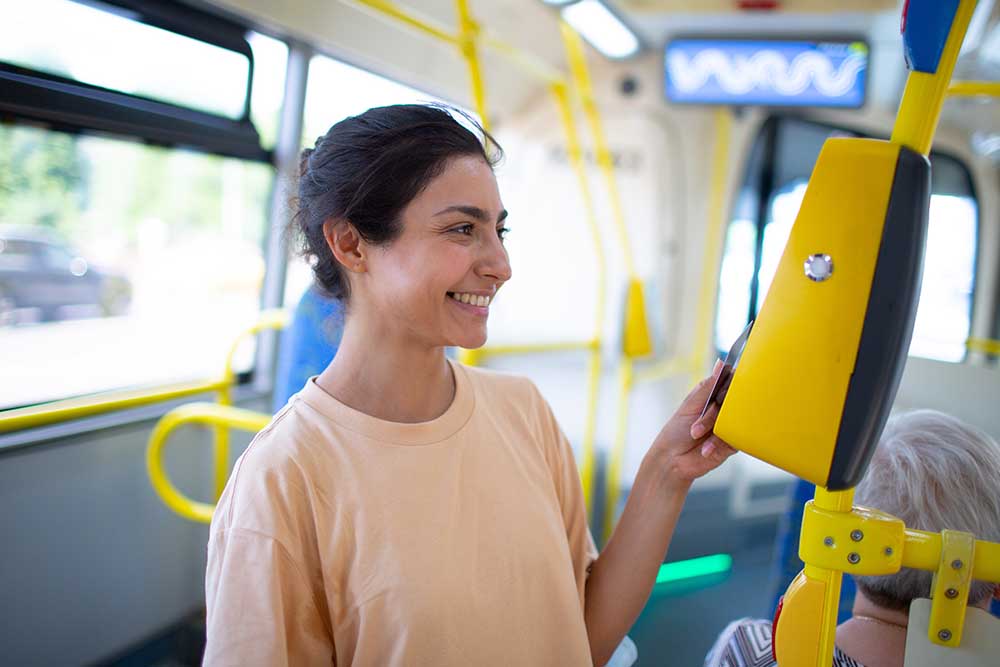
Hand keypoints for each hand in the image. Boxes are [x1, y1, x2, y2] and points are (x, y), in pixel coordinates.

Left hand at [647, 360, 737, 484]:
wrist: (673, 461)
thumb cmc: (676, 432)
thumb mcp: (690, 406)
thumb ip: (707, 387)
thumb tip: (721, 364)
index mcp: (711, 395)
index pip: (729, 381)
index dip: (729, 385)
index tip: (719, 395)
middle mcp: (722, 408)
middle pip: (733, 401)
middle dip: (712, 415)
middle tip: (696, 428)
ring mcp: (729, 424)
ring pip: (735, 419)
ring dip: (713, 430)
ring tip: (696, 437)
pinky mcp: (733, 442)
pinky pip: (737, 437)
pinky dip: (718, 443)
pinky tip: (706, 449)